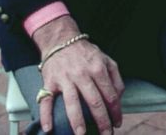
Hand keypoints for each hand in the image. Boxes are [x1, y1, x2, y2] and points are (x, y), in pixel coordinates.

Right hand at [33, 17, 122, 134]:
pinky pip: (46, 100)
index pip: (110, 95)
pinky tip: (49, 128)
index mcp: (98, 69)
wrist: (61, 40)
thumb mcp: (106, 60)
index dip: (115, 112)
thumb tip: (119, 98)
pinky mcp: (49, 82)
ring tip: (81, 134)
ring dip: (77, 121)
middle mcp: (82, 74)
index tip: (117, 123)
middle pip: (94, 101)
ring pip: (72, 102)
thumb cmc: (86, 53)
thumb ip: (115, 78)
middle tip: (105, 134)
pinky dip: (46, 115)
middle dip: (102, 121)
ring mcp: (65, 78)